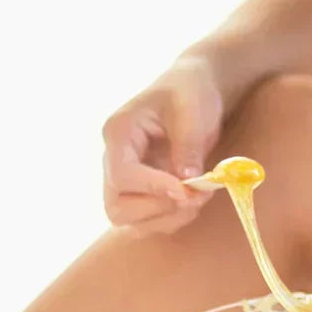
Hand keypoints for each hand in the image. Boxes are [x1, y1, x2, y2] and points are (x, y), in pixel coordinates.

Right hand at [102, 55, 224, 234]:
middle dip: (158, 208)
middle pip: (117, 207)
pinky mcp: (139, 192)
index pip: (122, 174)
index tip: (186, 190)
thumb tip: (186, 181)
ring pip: (130, 221)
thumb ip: (188, 144)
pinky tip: (192, 200)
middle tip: (194, 196)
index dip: (152, 188)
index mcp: (119, 132)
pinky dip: (171, 219)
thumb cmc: (190, 91)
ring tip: (199, 196)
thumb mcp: (193, 108)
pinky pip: (146, 222)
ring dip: (168, 218)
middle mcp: (113, 160)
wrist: (191, 90)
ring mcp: (124, 180)